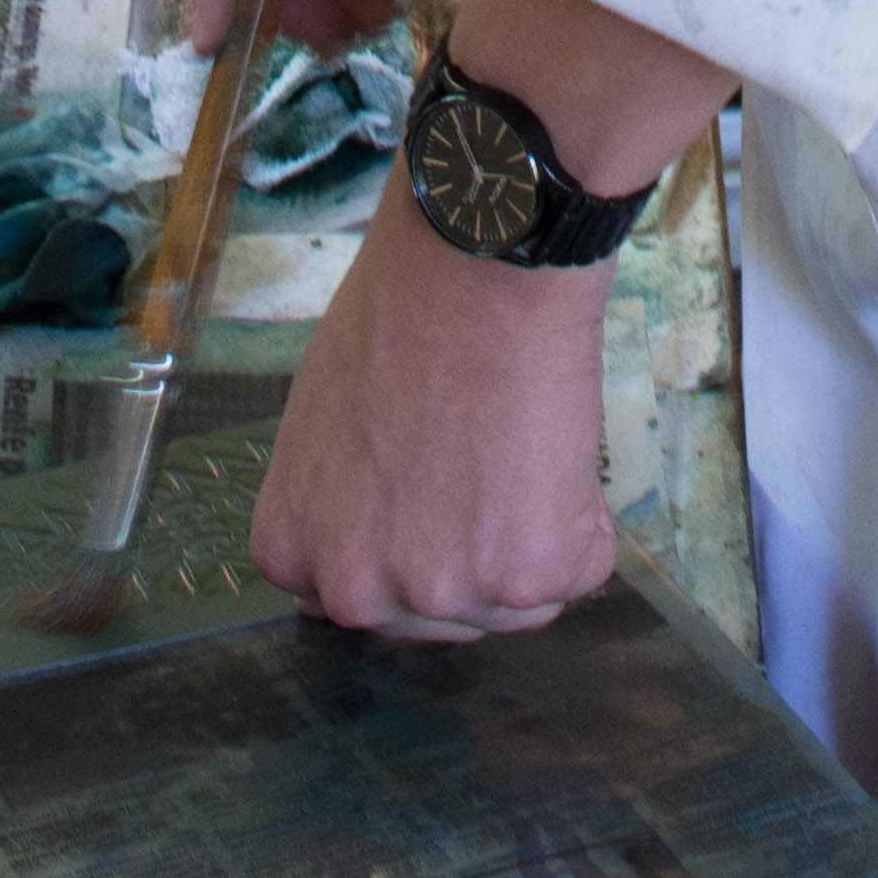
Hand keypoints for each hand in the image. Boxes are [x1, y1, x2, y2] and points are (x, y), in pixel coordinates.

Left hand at [249, 171, 616, 638]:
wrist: (475, 266)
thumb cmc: (401, 313)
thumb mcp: (321, 418)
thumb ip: (334, 497)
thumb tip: (370, 525)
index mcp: (292, 552)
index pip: (363, 593)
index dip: (413, 537)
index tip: (435, 484)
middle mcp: (356, 593)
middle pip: (437, 611)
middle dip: (470, 548)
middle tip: (482, 455)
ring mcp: (440, 595)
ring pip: (513, 600)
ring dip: (531, 531)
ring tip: (515, 436)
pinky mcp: (525, 579)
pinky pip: (579, 568)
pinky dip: (584, 515)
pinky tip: (553, 442)